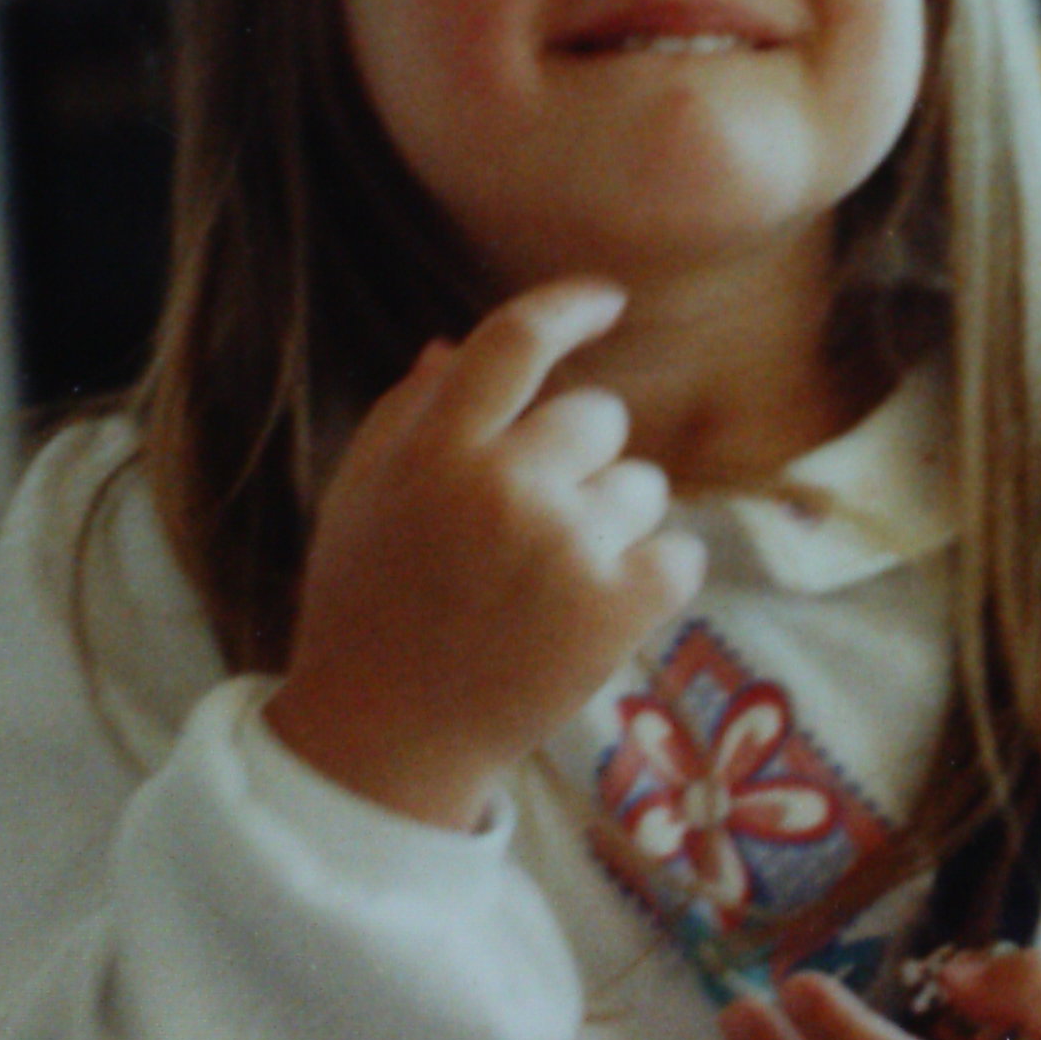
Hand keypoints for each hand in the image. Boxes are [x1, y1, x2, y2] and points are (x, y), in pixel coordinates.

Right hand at [265, 278, 702, 828]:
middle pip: (599, 416)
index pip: (516, 340)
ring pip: (643, 485)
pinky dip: (652, 578)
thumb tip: (455, 344)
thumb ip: (408, 414)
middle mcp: (503, 485)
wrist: (386, 740)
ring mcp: (566, 547)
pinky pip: (680, 552)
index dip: (570, 306)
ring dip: (612, 523)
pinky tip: (595, 610)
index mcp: (435, 448)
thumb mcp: (360, 496)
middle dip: (577, 459)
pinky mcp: (617, 609)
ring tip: (549, 580)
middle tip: (527, 525)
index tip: (605, 299)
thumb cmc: (368, 606)